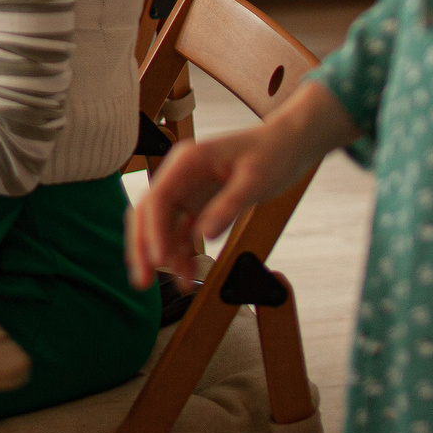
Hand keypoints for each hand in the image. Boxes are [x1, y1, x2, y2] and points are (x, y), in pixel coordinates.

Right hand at [124, 82, 353, 285]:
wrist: (290, 145)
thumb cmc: (273, 154)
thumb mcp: (255, 181)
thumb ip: (229, 206)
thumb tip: (203, 236)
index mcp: (188, 162)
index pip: (159, 198)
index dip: (154, 230)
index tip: (160, 260)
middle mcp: (180, 175)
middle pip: (149, 213)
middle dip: (143, 247)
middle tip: (143, 281)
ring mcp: (188, 190)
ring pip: (161, 226)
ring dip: (162, 255)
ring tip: (177, 286)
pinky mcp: (200, 204)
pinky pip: (181, 232)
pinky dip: (182, 253)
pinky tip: (189, 274)